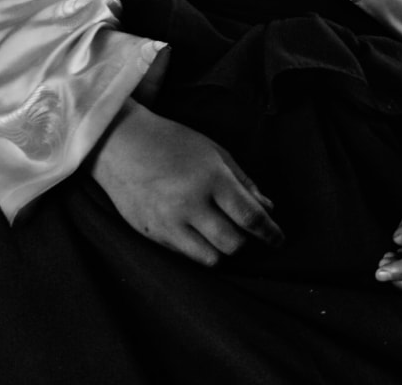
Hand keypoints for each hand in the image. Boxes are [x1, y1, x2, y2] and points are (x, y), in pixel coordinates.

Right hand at [89, 100, 284, 265]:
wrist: (121, 145)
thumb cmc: (174, 143)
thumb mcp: (216, 153)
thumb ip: (244, 182)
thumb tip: (268, 208)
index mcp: (212, 179)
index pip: (250, 217)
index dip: (270, 233)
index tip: (279, 240)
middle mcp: (191, 205)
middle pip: (233, 243)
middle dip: (247, 242)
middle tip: (249, 233)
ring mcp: (169, 223)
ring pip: (210, 258)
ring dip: (224, 250)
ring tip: (224, 234)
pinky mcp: (152, 234)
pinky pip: (186, 255)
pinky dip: (201, 250)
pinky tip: (202, 235)